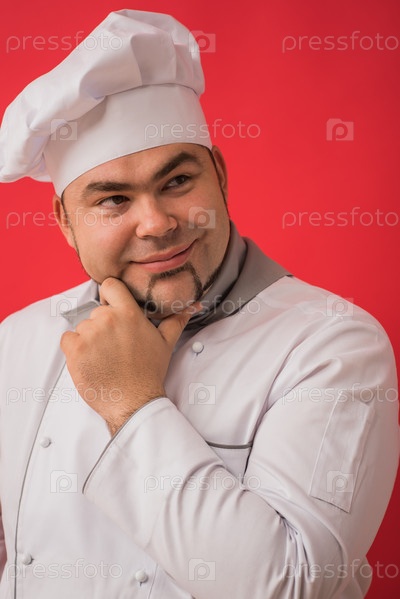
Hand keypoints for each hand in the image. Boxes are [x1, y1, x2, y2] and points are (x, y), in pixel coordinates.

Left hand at [60, 277, 197, 434]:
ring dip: (89, 340)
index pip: (110, 285)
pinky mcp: (75, 349)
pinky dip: (74, 350)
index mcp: (129, 313)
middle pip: (96, 311)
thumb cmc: (148, 373)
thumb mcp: (165, 343)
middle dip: (103, 326)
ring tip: (105, 358)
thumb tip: (192, 307)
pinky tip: (90, 361)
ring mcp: (89, 334)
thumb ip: (175, 320)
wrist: (133, 402)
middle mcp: (108, 319)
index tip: (112, 308)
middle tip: (114, 346)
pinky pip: (67, 339)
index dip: (109, 296)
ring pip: (82, 327)